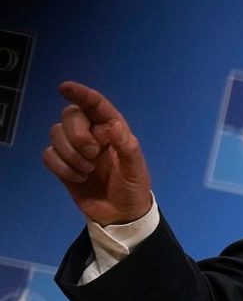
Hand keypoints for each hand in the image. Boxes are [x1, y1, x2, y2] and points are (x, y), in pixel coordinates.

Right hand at [42, 81, 152, 225]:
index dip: (80, 93)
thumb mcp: (136, 168)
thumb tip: (114, 126)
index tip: (64, 87)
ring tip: (88, 170)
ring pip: (55, 134)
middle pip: (70, 116)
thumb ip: (127, 147)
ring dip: (70, 153)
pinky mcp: (62, 164)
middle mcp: (92, 133)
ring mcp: (75, 149)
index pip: (94, 104)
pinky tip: (78, 178)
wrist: (121, 213)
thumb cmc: (133, 186)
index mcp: (112, 128)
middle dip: (77, 135)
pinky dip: (60, 166)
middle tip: (94, 155)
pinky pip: (48, 155)